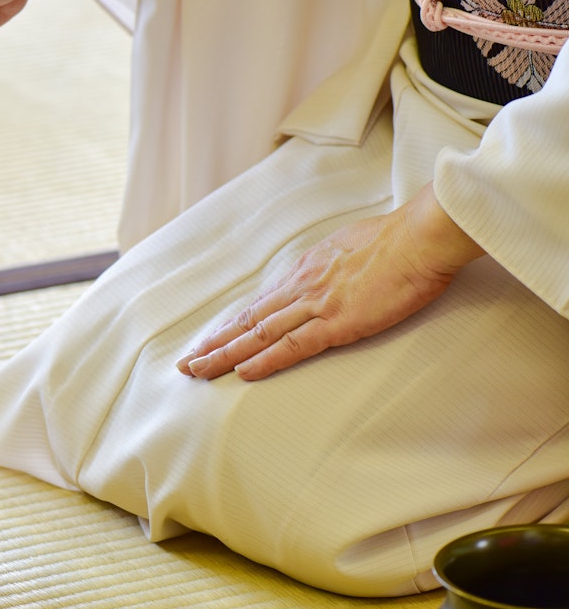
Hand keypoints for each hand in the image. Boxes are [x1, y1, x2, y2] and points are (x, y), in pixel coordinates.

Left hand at [177, 183, 485, 380]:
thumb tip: (330, 273)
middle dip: (214, 343)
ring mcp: (316, 305)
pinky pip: (293, 346)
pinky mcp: (337, 322)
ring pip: (258, 334)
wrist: (422, 235)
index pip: (259, 304)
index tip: (211, 339)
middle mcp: (301, 287)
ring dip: (225, 354)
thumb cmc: (399, 239)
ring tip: (198, 371)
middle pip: (248, 321)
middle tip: (186, 363)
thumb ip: (333, 265)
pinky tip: (243, 372)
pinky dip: (265, 360)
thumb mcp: (352, 247)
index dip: (232, 325)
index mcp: (305, 270)